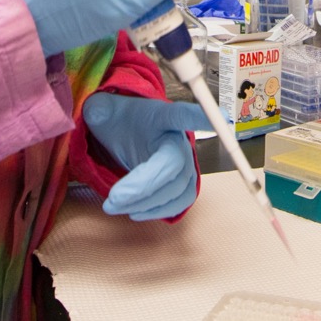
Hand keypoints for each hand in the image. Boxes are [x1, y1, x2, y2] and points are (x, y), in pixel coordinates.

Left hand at [82, 92, 210, 219]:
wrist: (129, 130)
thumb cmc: (121, 119)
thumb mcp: (104, 109)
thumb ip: (99, 109)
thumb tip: (97, 112)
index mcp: (162, 117)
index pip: (183, 115)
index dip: (200, 118)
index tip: (223, 118)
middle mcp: (179, 139)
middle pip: (174, 166)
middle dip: (143, 187)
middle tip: (112, 200)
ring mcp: (184, 162)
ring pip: (177, 189)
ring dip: (147, 204)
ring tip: (115, 207)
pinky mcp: (182, 182)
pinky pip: (180, 201)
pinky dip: (159, 211)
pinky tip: (135, 211)